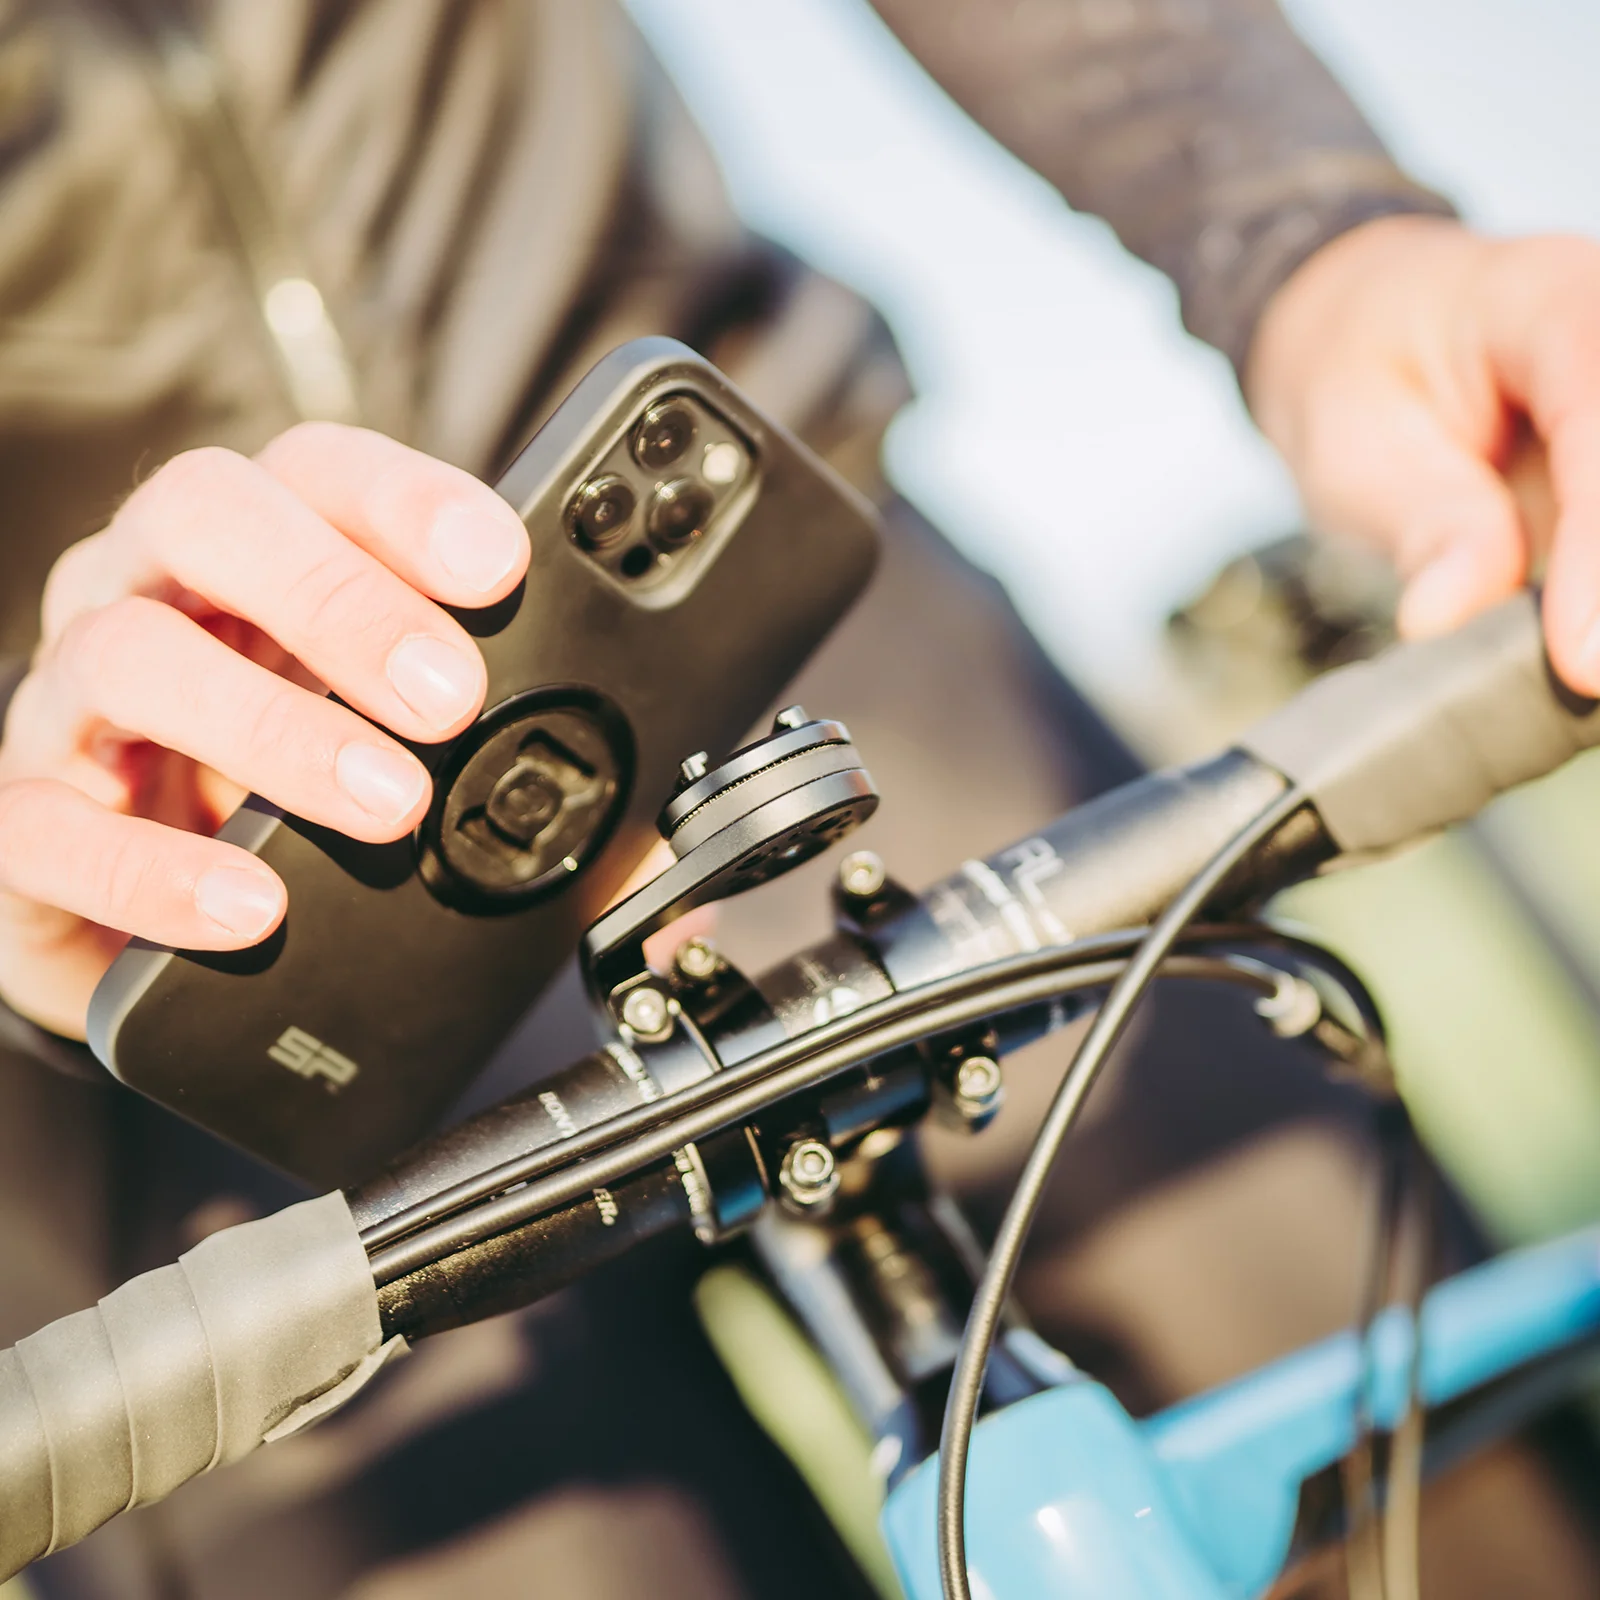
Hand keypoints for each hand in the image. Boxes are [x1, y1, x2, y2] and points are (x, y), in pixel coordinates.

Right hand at [0, 424, 530, 1038]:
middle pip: (208, 517)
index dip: (407, 502)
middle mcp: (151, 592)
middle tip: (450, 696)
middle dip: (337, 595)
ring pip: (132, 659)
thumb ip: (507, 762)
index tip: (501, 566)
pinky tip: (252, 907)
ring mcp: (73, 701)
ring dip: (272, 728)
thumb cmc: (296, 786)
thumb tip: (647, 850)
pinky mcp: (26, 820)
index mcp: (256, 551)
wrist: (155, 896)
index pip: (320, 471)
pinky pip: (54, 828)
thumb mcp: (397, 743)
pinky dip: (158, 868)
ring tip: (389, 804)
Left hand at [1247, 216, 1599, 686]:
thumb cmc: (1354, 384)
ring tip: (1580, 678)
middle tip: (1586, 681)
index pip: (1599, 422)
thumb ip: (1422, 527)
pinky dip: (1597, 582)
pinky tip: (1583, 651)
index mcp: (1548, 303)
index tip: (1582, 661)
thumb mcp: (1353, 454)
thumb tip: (1443, 619)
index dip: (1598, 556)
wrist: (1363, 336)